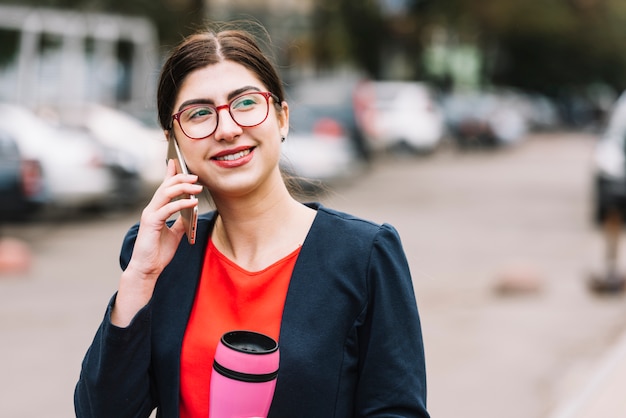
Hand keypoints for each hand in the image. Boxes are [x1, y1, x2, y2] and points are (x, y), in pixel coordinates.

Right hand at [111, 160, 201, 326]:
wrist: (147, 269)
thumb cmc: (158, 252)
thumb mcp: (174, 234)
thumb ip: (180, 222)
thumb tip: (191, 212)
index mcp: (156, 210)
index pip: (163, 187)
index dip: (169, 173)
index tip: (176, 162)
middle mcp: (151, 209)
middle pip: (165, 186)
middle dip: (180, 178)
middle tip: (195, 177)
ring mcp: (150, 215)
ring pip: (165, 193)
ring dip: (183, 188)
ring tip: (197, 187)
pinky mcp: (151, 223)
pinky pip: (167, 208)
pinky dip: (181, 203)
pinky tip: (192, 202)